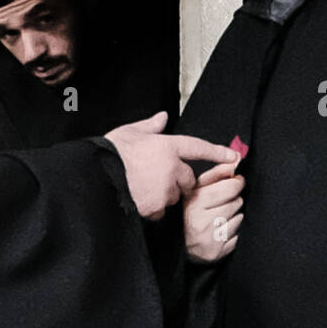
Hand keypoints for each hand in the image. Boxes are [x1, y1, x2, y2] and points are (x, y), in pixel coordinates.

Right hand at [103, 112, 239, 220]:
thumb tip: (163, 117)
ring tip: (143, 188)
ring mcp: (164, 188)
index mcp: (166, 146)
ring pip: (175, 195)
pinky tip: (139, 200)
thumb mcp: (129, 132)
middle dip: (178, 180)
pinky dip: (153, 208)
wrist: (93, 178)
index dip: (217, 152)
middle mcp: (170, 167)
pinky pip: (161, 210)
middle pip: (188, 179)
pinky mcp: (156, 206)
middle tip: (157, 178)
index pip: (198, 148)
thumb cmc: (109, 153)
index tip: (233, 157)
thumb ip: (150, 126)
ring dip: (165, 194)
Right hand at [184, 160, 244, 263]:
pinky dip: (233, 232)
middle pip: (236, 203)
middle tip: (226, 202)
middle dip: (234, 200)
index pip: (227, 189)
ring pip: (239, 219)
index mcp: (193, 203)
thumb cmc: (192, 212)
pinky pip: (237, 236)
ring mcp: (208, 239)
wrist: (182, 246)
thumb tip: (234, 162)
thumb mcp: (197, 190)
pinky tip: (221, 231)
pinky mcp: (216, 253)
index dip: (236, 183)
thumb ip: (216, 174)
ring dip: (234, 216)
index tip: (238, 181)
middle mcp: (199, 222)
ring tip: (220, 217)